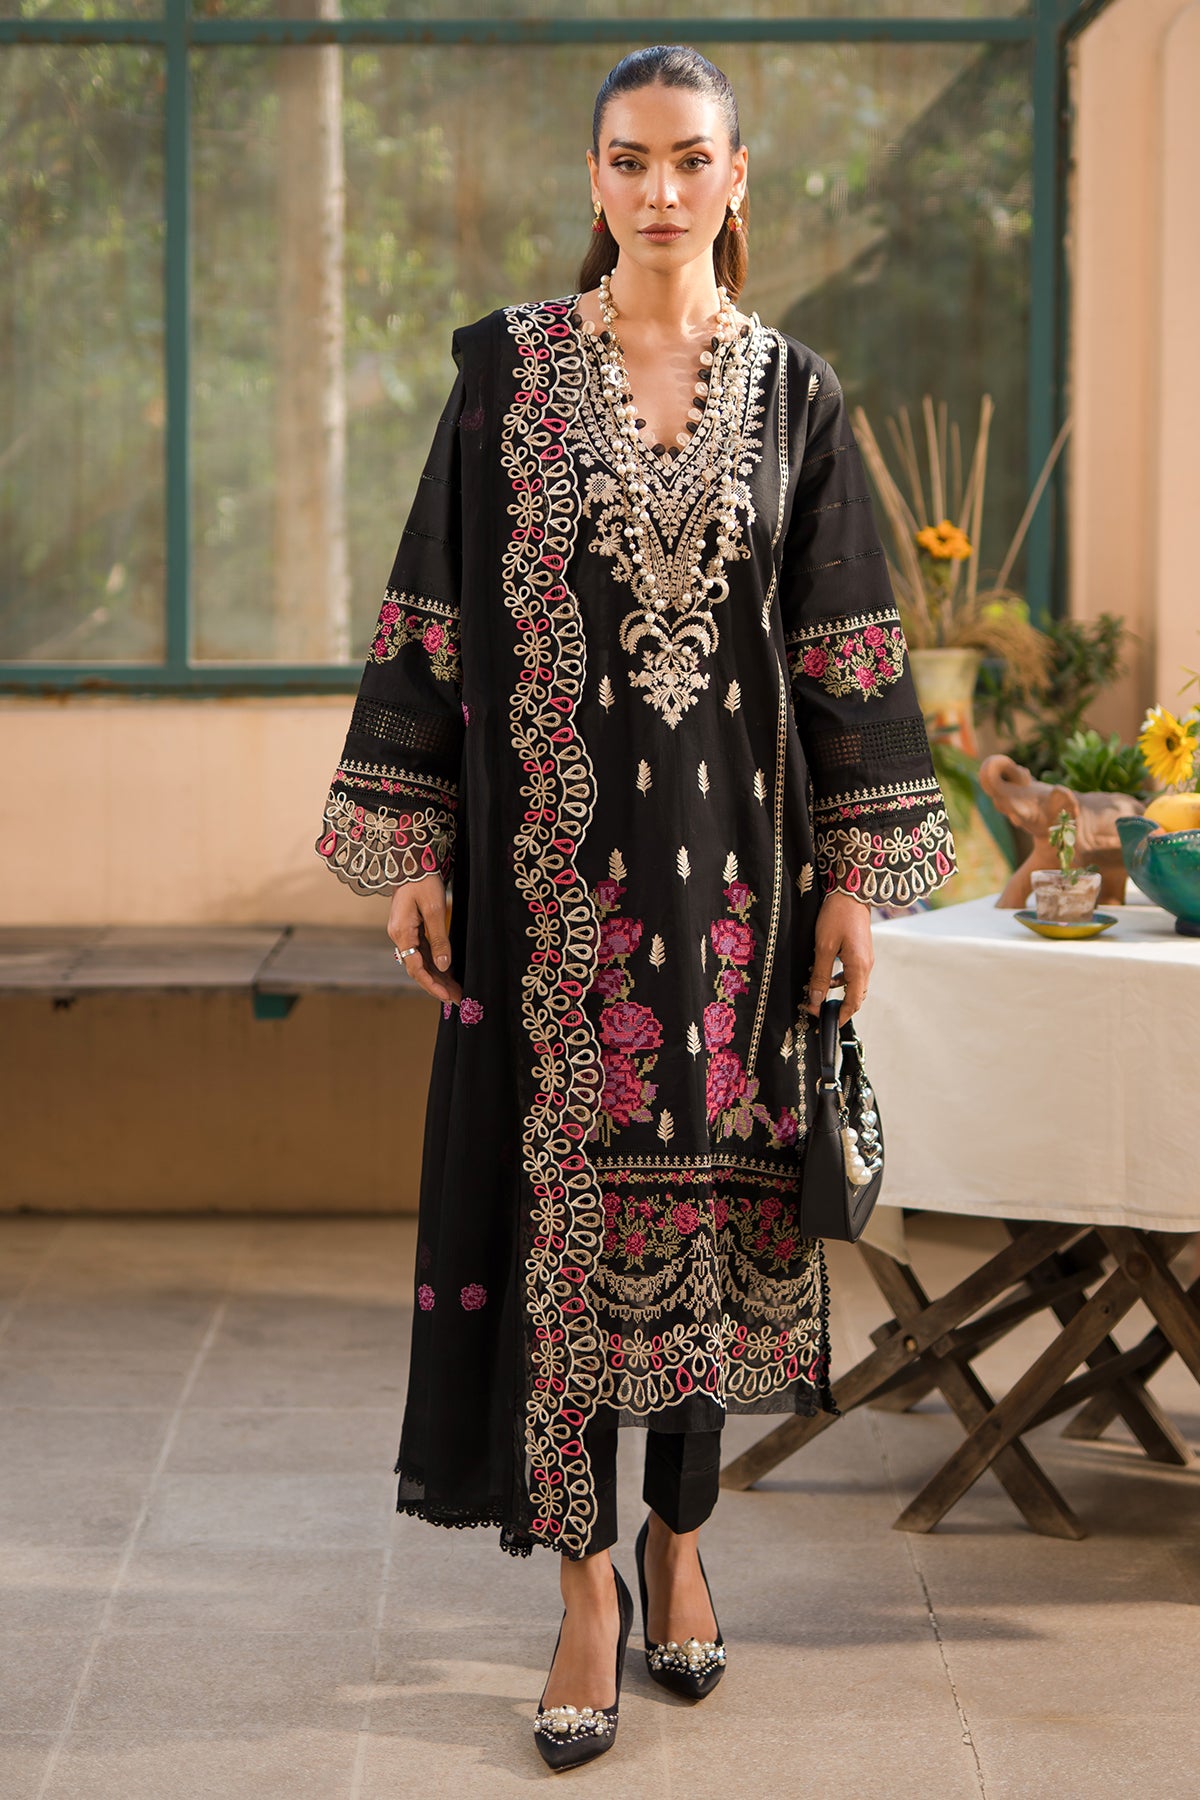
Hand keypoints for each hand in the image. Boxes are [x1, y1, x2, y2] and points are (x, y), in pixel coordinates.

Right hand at [387, 875, 462, 1005]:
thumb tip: (443, 966)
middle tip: (458, 1000)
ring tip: (456, 991)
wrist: (412, 859)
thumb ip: (439, 939)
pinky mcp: (410, 927)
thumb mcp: (435, 909)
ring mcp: (404, 932)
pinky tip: (448, 972)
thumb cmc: (423, 880)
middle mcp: (399, 936)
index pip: (415, 967)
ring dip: (437, 977)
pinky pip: (422, 951)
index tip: (448, 997)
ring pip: (420, 961)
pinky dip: (435, 964)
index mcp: (401, 932)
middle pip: (417, 968)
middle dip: (437, 985)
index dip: (432, 984)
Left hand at [806, 890, 872, 1025]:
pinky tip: (826, 976)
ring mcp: (866, 958)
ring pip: (854, 985)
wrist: (851, 891)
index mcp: (859, 967)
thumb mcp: (824, 947)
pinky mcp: (861, 952)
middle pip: (856, 996)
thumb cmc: (837, 916)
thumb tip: (817, 1000)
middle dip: (839, 1007)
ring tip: (818, 995)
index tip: (824, 1022)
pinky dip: (840, 980)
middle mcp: (866, 966)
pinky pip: (853, 973)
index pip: (853, 1002)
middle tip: (818, 1010)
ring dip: (838, 993)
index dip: (840, 1015)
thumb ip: (820, 975)